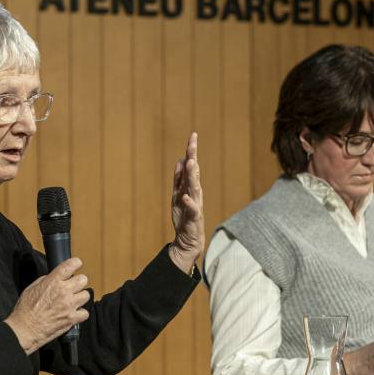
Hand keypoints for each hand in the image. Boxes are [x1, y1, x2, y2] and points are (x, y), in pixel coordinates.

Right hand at [5, 258, 90, 354]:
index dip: (76, 263)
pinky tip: (73, 314)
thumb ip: (46, 280)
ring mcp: (69, 305)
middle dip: (78, 283)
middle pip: (83, 279)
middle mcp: (63, 291)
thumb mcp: (32, 288)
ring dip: (80, 298)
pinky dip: (80, 314)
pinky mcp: (72, 319)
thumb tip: (55, 278)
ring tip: (73, 302)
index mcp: (52, 282)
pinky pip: (85, 313)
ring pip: (86, 295)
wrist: (24, 329)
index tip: (77, 264)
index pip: (70, 265)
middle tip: (73, 288)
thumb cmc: (25, 310)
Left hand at [169, 131, 204, 273]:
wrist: (188, 240)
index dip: (191, 151)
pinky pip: (192, 209)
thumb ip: (179, 178)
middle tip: (193, 143)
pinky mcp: (193, 218)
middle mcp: (194, 193)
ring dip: (193, 176)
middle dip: (193, 158)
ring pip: (194, 188)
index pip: (191, 166)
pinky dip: (189, 202)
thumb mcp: (178, 194)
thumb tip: (181, 160)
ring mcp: (195, 205)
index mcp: (189, 187)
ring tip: (192, 163)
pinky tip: (184, 196)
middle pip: (194, 173)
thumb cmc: (184, 217)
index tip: (193, 135)